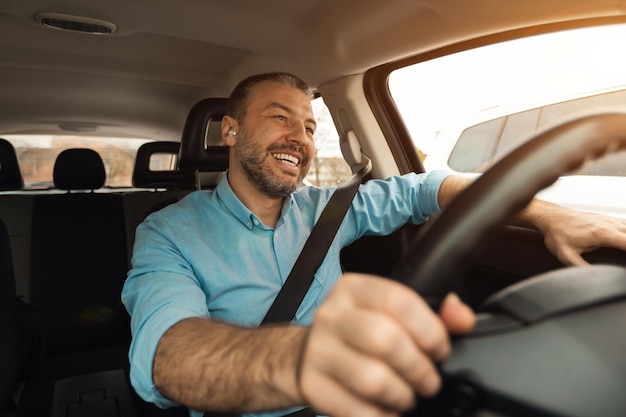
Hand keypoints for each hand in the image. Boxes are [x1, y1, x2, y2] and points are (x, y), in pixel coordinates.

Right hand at [296, 273, 474, 416]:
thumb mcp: (390, 314)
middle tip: (428, 381)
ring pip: (373, 379)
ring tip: (407, 396)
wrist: (307, 354)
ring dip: (402, 396)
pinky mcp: (312, 385)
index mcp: (354, 289)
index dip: (430, 330)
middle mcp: (331, 315)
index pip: (399, 302)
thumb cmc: (358, 333)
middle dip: (419, 368)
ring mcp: (318, 350)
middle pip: (386, 340)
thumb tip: (462, 317)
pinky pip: (357, 410)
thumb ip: (433, 314)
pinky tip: (386, 410)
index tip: (440, 349)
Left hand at [539, 209, 625, 265]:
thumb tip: (594, 278)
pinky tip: (625, 239)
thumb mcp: (566, 255)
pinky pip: (625, 224)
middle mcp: (609, 224)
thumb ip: (581, 267)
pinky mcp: (607, 219)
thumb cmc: (557, 235)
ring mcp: (609, 219)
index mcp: (602, 234)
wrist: (550, 217)